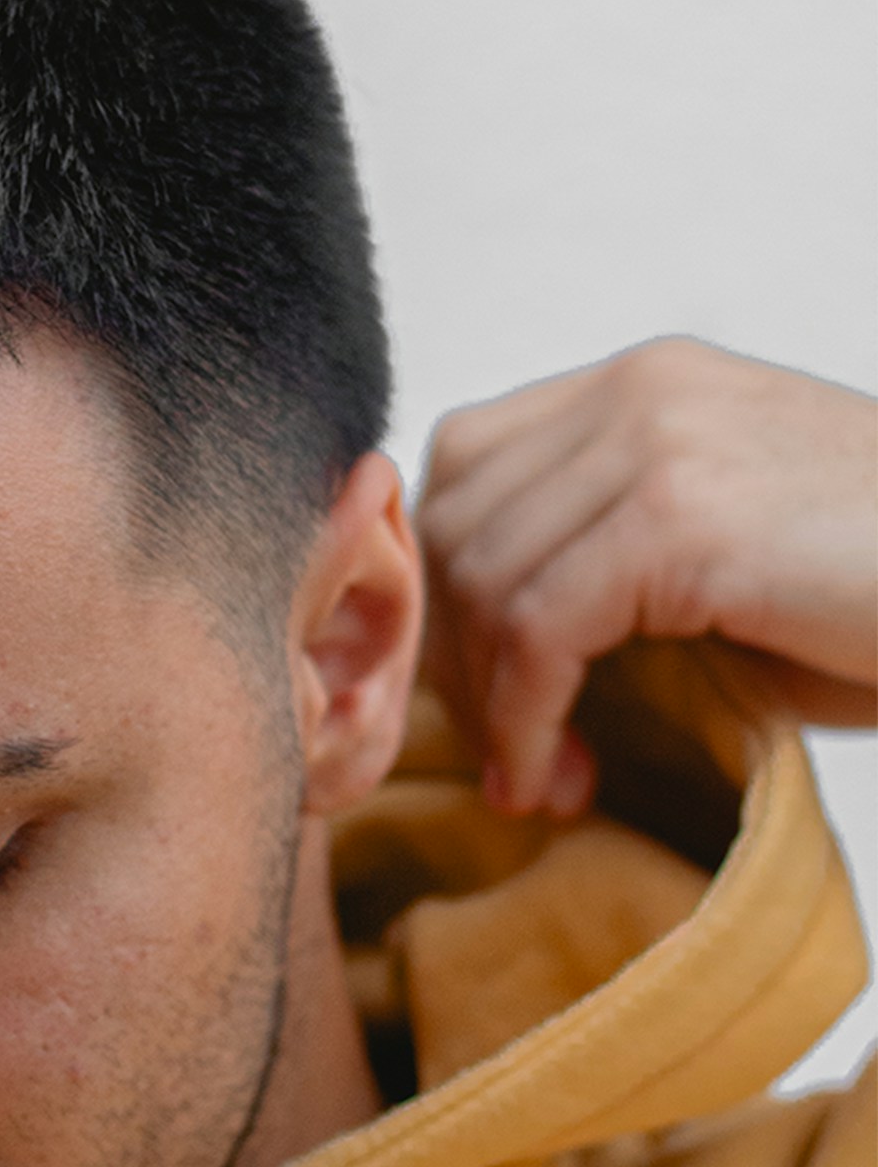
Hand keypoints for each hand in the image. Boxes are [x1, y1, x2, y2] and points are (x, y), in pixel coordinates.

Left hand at [416, 338, 877, 814]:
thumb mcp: (717, 563)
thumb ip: (600, 570)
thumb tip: (477, 656)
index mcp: (643, 385)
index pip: (465, 468)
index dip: (450, 588)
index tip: (490, 691)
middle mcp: (639, 391)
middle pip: (454, 524)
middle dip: (459, 657)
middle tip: (515, 756)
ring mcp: (659, 441)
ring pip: (485, 580)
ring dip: (494, 705)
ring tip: (549, 781)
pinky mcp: (682, 517)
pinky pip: (540, 628)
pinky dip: (528, 720)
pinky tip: (561, 775)